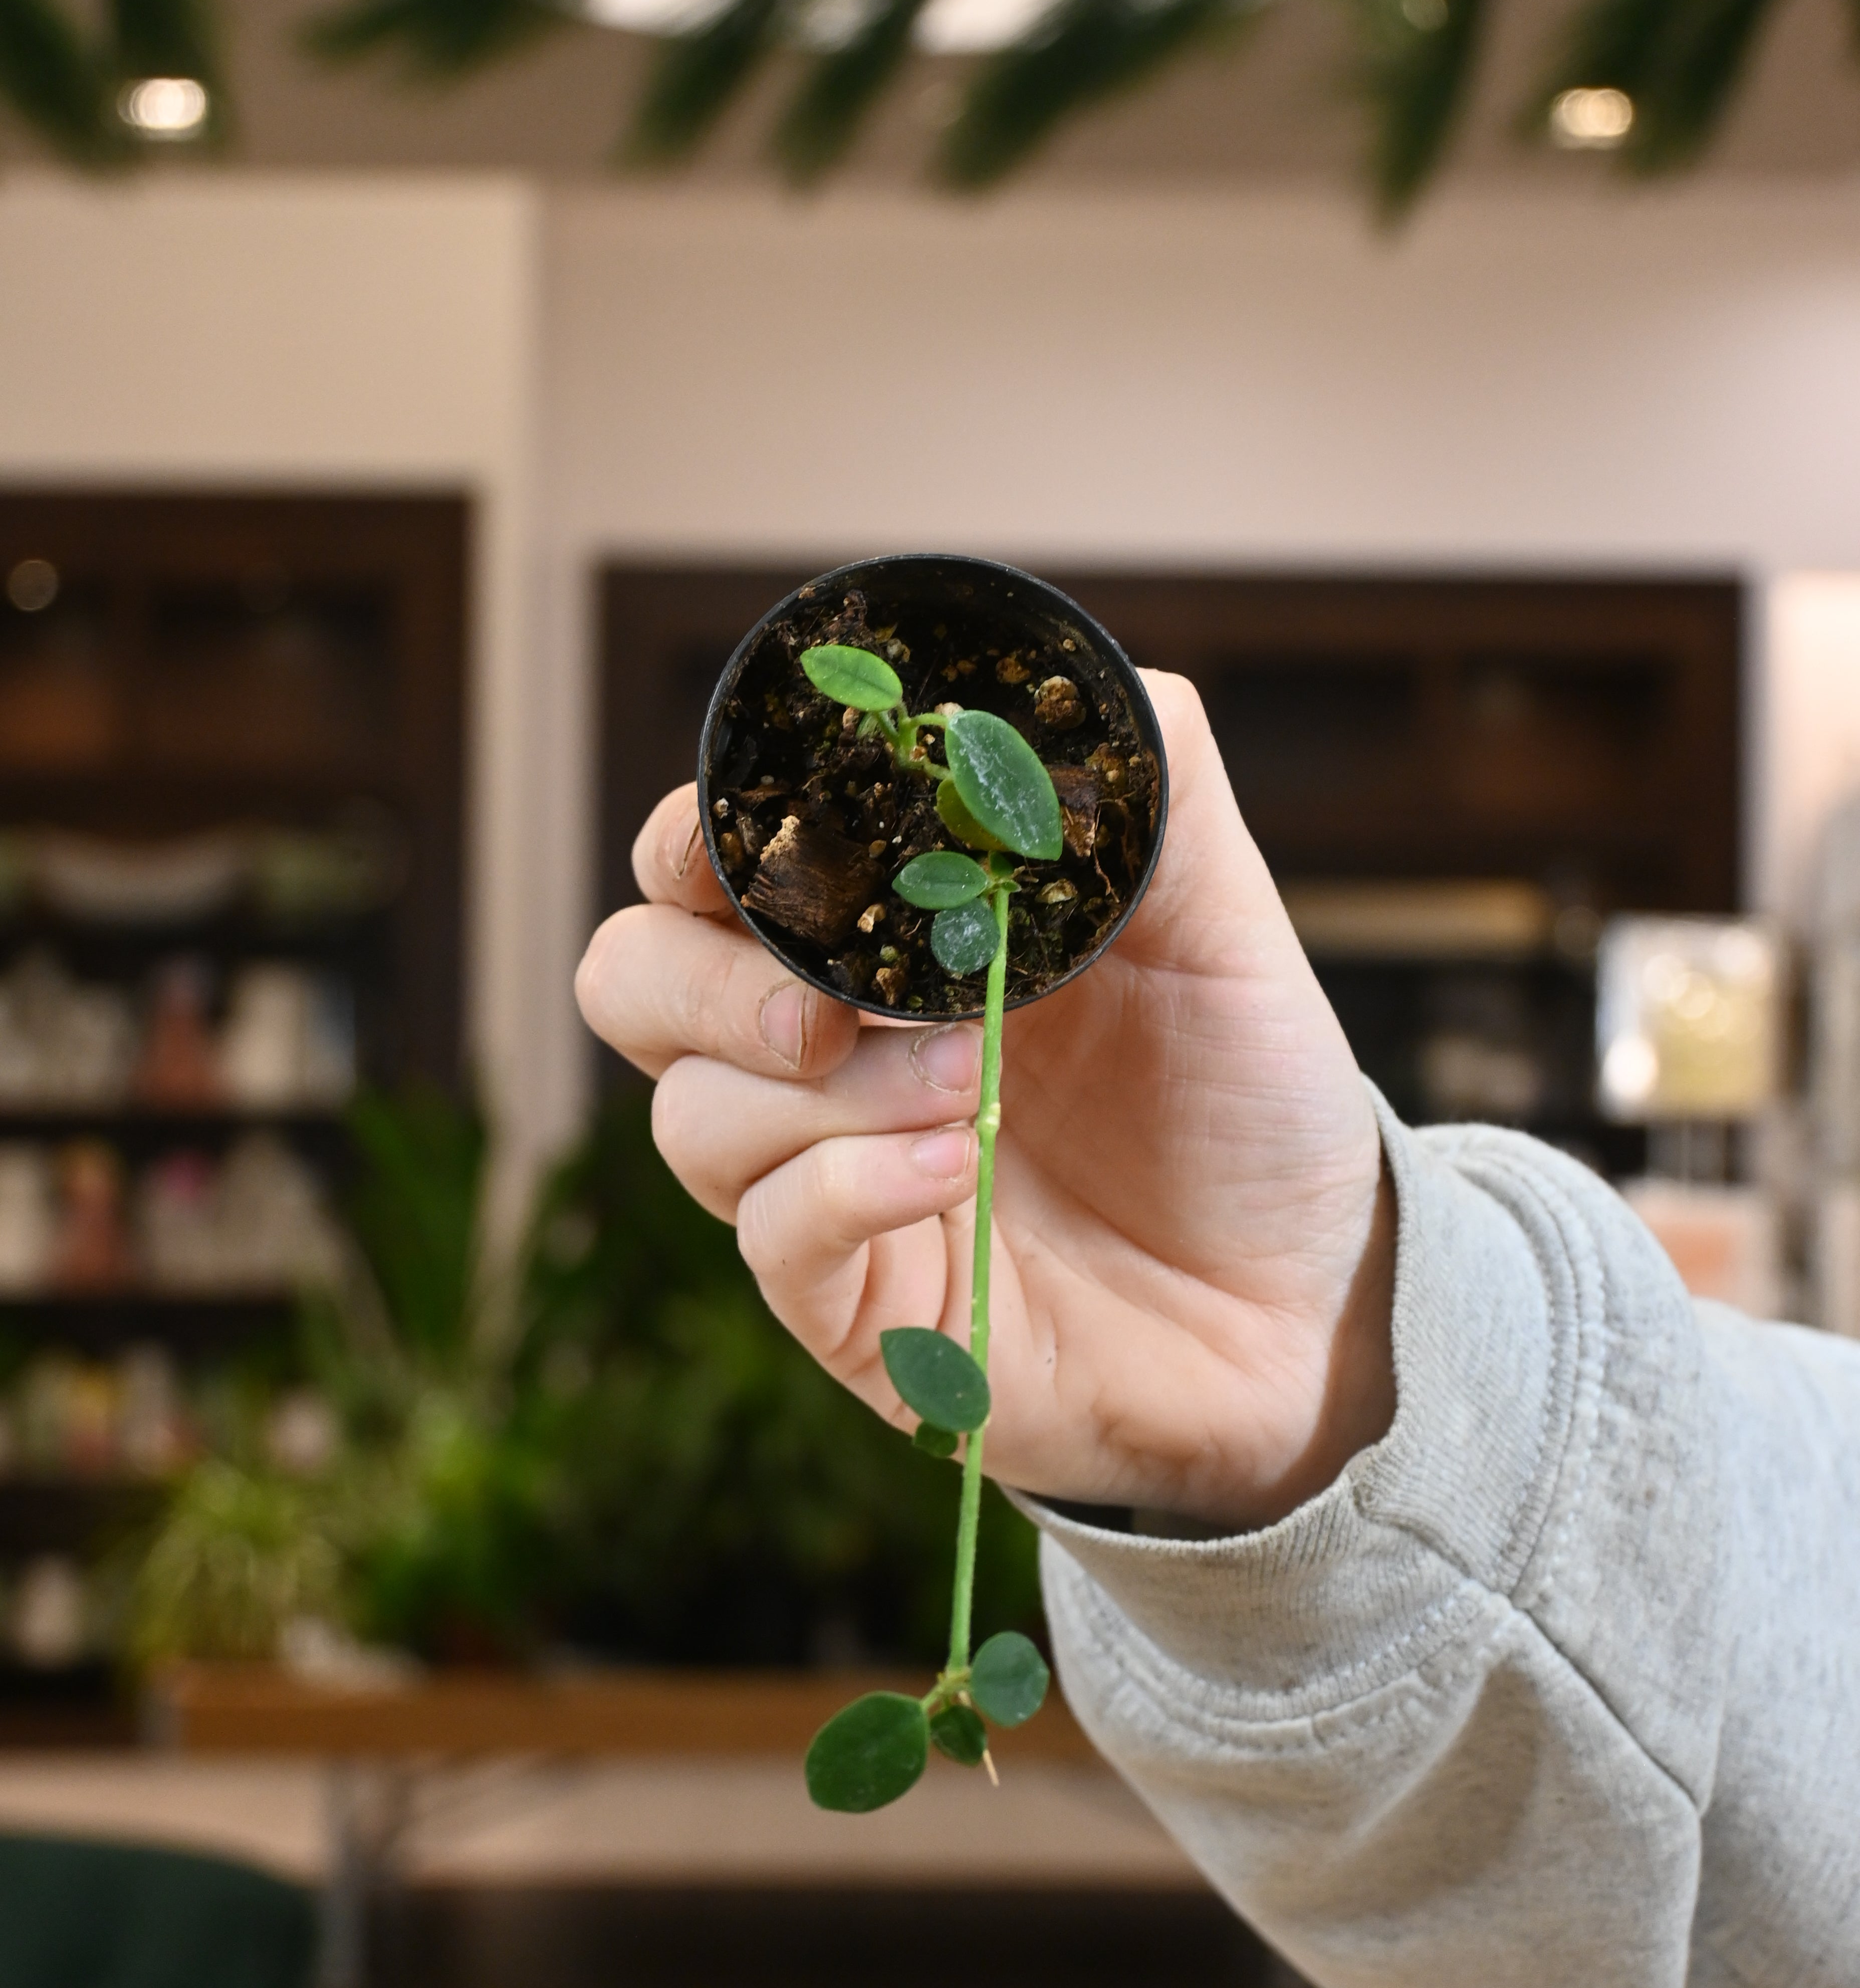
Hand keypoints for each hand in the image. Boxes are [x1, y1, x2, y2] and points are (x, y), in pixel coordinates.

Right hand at [575, 672, 1393, 1526]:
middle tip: (834, 1002)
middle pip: (633, 981)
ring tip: (971, 1084)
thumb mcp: (1224, 927)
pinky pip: (774, 1235)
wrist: (1313, 1302)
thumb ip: (1153, 795)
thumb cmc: (1250, 1106)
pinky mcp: (857, 1307)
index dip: (699, 837)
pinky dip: (851, 1185)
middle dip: (704, 974)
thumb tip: (1081, 679)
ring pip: (690, 1116)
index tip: (763, 835)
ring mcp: (827, 1184)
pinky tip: (958, 1167)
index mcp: (883, 940)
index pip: (707, 867)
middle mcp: (828, 1056)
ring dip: (819, 1088)